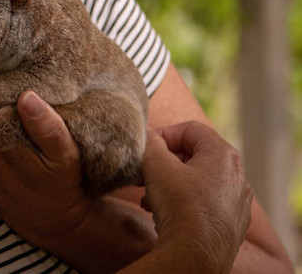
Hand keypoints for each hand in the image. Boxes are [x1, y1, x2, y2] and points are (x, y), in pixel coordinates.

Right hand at [136, 122, 252, 272]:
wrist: (195, 253)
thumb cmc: (179, 204)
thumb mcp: (156, 165)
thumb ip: (151, 143)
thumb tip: (149, 135)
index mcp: (223, 154)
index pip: (190, 129)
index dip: (163, 134)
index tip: (147, 148)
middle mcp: (237, 175)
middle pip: (195, 155)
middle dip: (165, 161)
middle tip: (144, 171)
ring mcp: (238, 202)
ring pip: (198, 181)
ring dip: (171, 183)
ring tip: (150, 195)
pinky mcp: (233, 224)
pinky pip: (205, 203)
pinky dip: (184, 202)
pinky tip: (164, 212)